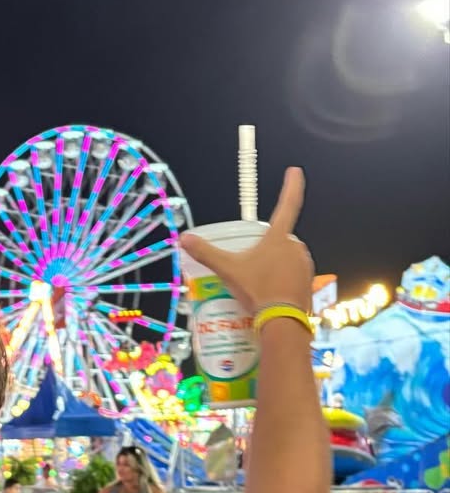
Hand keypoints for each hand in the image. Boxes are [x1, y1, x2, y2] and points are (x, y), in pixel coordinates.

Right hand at [181, 168, 313, 313]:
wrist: (283, 321)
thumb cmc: (258, 290)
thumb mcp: (229, 270)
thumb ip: (207, 253)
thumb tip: (184, 238)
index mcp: (279, 238)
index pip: (288, 204)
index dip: (292, 185)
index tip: (295, 170)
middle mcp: (296, 247)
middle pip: (281, 239)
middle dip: (268, 247)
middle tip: (252, 264)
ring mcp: (305, 264)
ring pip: (288, 257)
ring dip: (276, 264)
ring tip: (259, 281)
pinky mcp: (309, 282)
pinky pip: (294, 274)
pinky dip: (283, 279)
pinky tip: (270, 292)